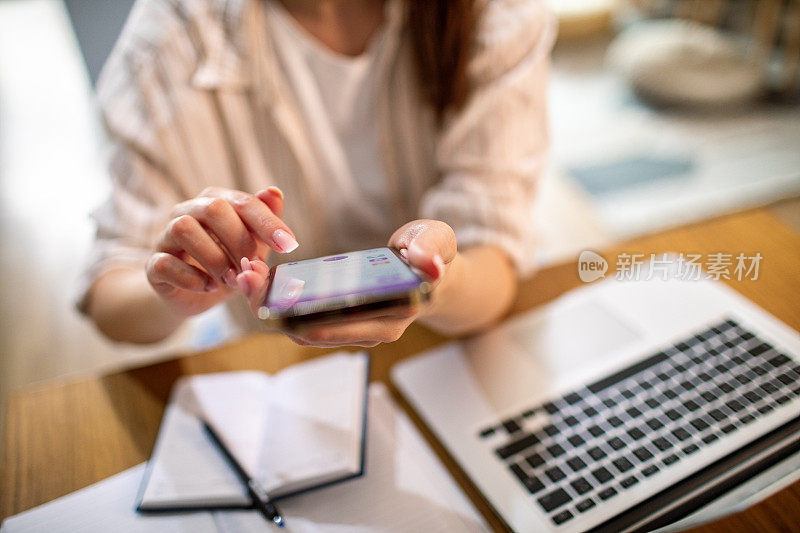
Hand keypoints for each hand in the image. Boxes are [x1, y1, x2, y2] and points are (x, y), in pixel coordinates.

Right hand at [146, 187, 297, 316]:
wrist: (195, 297)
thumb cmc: (229, 264)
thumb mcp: (253, 247)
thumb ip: (264, 222)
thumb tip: (275, 192)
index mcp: (215, 201)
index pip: (243, 202)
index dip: (268, 223)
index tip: (289, 245)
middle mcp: (187, 211)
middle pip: (213, 208)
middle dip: (240, 241)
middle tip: (253, 268)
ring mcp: (165, 236)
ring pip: (183, 228)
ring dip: (214, 258)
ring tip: (231, 279)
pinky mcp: (153, 264)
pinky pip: (164, 262)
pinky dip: (191, 278)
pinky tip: (208, 287)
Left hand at [237, 219, 456, 346]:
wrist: (433, 271)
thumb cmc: (434, 252)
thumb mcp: (438, 241)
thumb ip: (432, 249)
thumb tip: (429, 266)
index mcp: (392, 317)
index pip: (338, 326)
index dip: (300, 310)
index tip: (271, 287)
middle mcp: (370, 332)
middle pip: (310, 331)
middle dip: (272, 307)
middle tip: (244, 275)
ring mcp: (354, 329)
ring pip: (301, 328)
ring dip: (270, 305)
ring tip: (245, 273)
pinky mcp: (341, 320)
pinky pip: (304, 317)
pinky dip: (279, 300)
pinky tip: (260, 275)